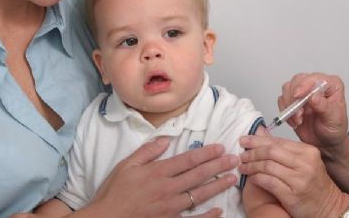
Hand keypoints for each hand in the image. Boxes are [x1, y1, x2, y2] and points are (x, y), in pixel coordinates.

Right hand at [87, 137, 238, 216]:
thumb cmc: (113, 193)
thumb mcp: (126, 165)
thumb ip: (147, 152)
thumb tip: (166, 139)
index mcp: (158, 172)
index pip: (188, 159)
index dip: (206, 153)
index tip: (220, 147)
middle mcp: (167, 189)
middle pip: (198, 175)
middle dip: (218, 166)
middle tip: (234, 159)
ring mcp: (170, 207)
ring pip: (199, 195)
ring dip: (217, 186)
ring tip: (232, 178)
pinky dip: (207, 216)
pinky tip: (218, 211)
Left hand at [238, 135, 344, 217]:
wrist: (329, 206)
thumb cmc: (314, 184)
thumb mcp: (304, 161)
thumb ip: (283, 149)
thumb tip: (260, 134)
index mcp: (308, 152)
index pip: (277, 141)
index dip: (258, 140)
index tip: (245, 140)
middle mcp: (305, 164)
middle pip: (271, 152)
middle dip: (252, 152)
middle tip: (242, 155)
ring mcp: (299, 180)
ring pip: (267, 166)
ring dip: (251, 166)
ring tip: (243, 167)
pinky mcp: (292, 195)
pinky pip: (269, 182)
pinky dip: (257, 179)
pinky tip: (251, 178)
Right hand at [279, 73, 348, 153]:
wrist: (326, 143)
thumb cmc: (334, 130)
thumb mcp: (333, 119)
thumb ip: (324, 107)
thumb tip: (314, 96)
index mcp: (331, 85)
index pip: (314, 78)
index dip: (304, 85)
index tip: (298, 96)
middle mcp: (316, 85)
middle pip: (298, 80)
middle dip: (294, 97)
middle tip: (299, 114)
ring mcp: (304, 92)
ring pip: (288, 88)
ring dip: (290, 105)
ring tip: (298, 119)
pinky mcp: (293, 100)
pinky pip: (282, 99)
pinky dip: (285, 111)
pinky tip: (294, 121)